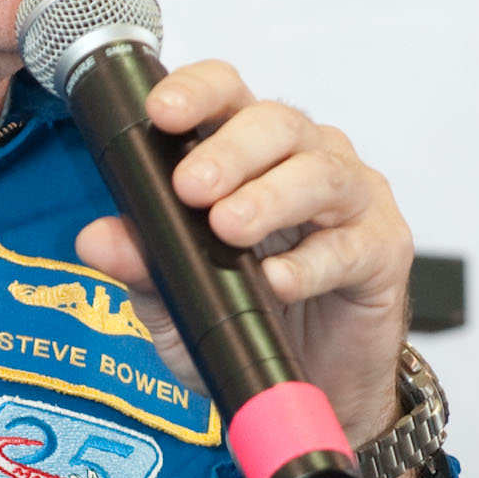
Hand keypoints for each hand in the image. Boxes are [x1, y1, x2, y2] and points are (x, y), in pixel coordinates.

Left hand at [74, 59, 415, 477]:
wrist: (314, 385)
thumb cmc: (251, 320)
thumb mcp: (178, 299)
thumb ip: (141, 265)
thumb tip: (96, 239)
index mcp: (248, 151)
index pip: (225, 94)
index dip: (196, 92)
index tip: (160, 112)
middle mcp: (303, 158)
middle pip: (275, 123)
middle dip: (228, 151)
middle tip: (191, 188)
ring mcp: (350, 199)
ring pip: (318, 173)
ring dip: (269, 198)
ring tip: (229, 229)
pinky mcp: (383, 248)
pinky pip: (349, 245)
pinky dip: (310, 264)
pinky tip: (277, 281)